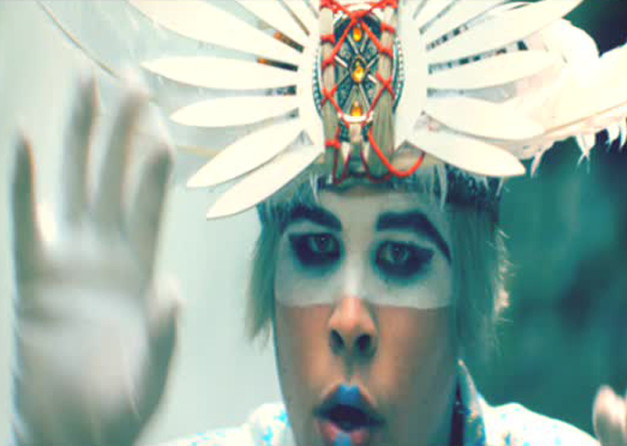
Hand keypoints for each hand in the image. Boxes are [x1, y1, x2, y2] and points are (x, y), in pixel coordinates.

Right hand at [10, 78, 178, 445]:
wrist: (77, 428)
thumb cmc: (122, 405)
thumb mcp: (152, 375)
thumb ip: (163, 335)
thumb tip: (170, 291)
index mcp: (143, 267)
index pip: (152, 201)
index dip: (155, 161)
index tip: (163, 120)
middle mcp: (108, 252)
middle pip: (116, 175)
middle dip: (124, 127)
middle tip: (133, 78)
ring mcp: (70, 259)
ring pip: (76, 182)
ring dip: (80, 135)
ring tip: (85, 85)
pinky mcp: (34, 277)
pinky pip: (25, 219)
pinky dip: (23, 179)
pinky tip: (22, 138)